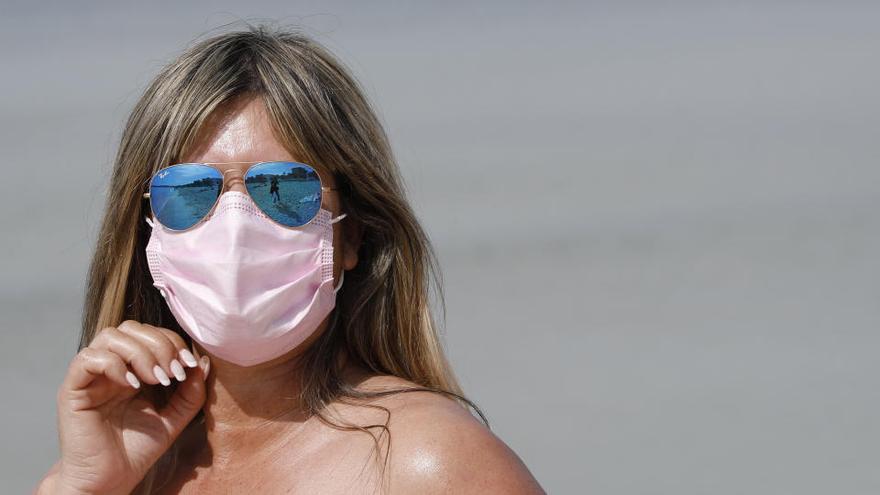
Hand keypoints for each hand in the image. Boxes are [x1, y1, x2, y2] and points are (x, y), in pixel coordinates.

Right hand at [43, 321, 208, 494]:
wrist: (111, 480)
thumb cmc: (138, 449)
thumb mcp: (175, 418)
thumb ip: (191, 392)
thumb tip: (204, 362)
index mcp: (133, 368)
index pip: (150, 334)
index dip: (172, 342)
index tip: (189, 365)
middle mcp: (110, 367)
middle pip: (131, 328)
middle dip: (159, 344)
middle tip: (172, 373)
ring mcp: (90, 376)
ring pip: (109, 336)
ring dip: (139, 352)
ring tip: (155, 379)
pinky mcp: (72, 390)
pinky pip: (87, 359)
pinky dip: (114, 365)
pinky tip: (132, 386)